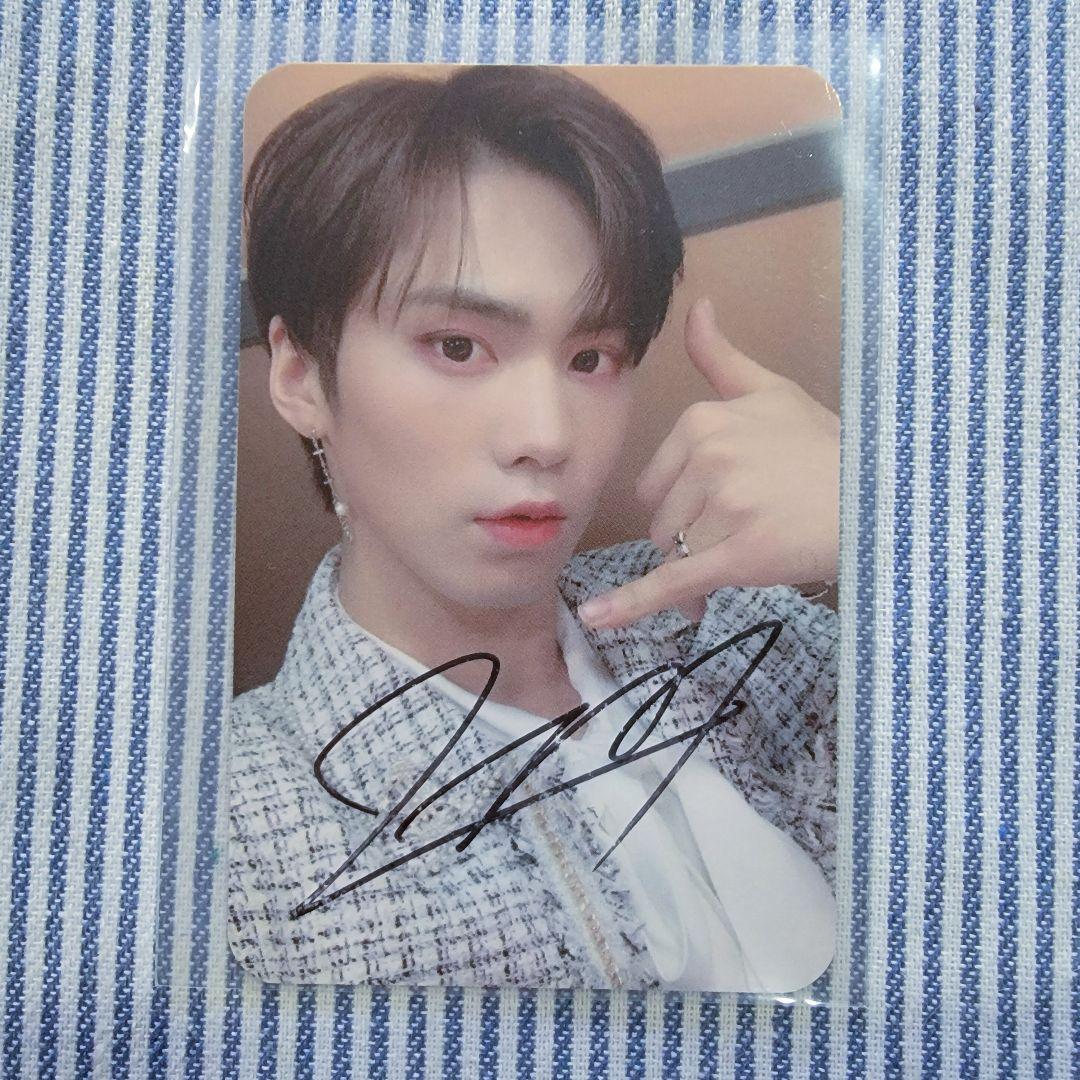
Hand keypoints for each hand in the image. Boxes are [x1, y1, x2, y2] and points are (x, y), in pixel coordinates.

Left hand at [578, 296, 839, 629]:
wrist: (883, 496)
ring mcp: (722, 507)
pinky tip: (596, 617)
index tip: (729, 502)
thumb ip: (720, 358)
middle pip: (662, 520)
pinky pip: (672, 584)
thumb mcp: (772, 392)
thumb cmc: (826, 447)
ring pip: (677, 553)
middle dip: (694, 534)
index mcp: (702, 420)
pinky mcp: (738, 556)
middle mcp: (708, 458)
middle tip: (752, 525)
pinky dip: (633, 605)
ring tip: (759, 547)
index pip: (656, 483)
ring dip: (705, 563)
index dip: (686, 503)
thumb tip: (696, 307)